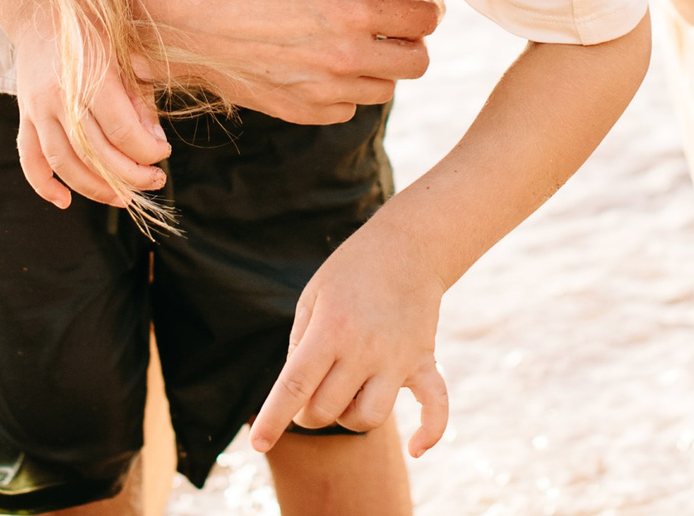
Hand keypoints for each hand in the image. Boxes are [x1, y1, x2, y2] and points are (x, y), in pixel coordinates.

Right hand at [9, 7, 171, 210]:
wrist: (41, 3)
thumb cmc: (92, 24)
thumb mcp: (125, 51)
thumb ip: (138, 98)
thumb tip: (154, 143)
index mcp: (92, 77)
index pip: (122, 132)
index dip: (147, 152)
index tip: (164, 153)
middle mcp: (61, 97)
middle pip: (96, 154)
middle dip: (130, 175)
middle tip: (155, 181)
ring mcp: (38, 108)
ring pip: (64, 163)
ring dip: (94, 188)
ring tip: (122, 198)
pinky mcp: (25, 114)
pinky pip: (29, 157)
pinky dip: (43, 184)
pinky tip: (64, 201)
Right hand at [131, 0, 439, 124]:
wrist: (181, 24)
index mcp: (350, 12)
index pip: (423, 21)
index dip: (431, 9)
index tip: (424, 2)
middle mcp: (343, 58)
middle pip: (417, 64)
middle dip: (415, 42)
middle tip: (398, 25)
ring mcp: (321, 91)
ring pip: (385, 91)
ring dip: (382, 67)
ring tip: (357, 44)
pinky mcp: (299, 112)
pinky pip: (347, 109)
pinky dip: (348, 90)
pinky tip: (325, 65)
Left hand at [248, 221, 451, 455]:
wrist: (408, 245)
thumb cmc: (350, 271)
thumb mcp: (312, 297)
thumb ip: (299, 343)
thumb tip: (296, 391)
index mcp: (330, 330)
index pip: (295, 386)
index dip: (273, 419)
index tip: (257, 444)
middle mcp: (364, 348)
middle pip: (327, 409)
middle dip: (308, 414)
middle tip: (308, 396)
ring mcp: (398, 358)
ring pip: (369, 418)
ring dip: (349, 418)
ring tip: (345, 396)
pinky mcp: (424, 361)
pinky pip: (436, 407)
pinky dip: (430, 432)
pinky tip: (416, 448)